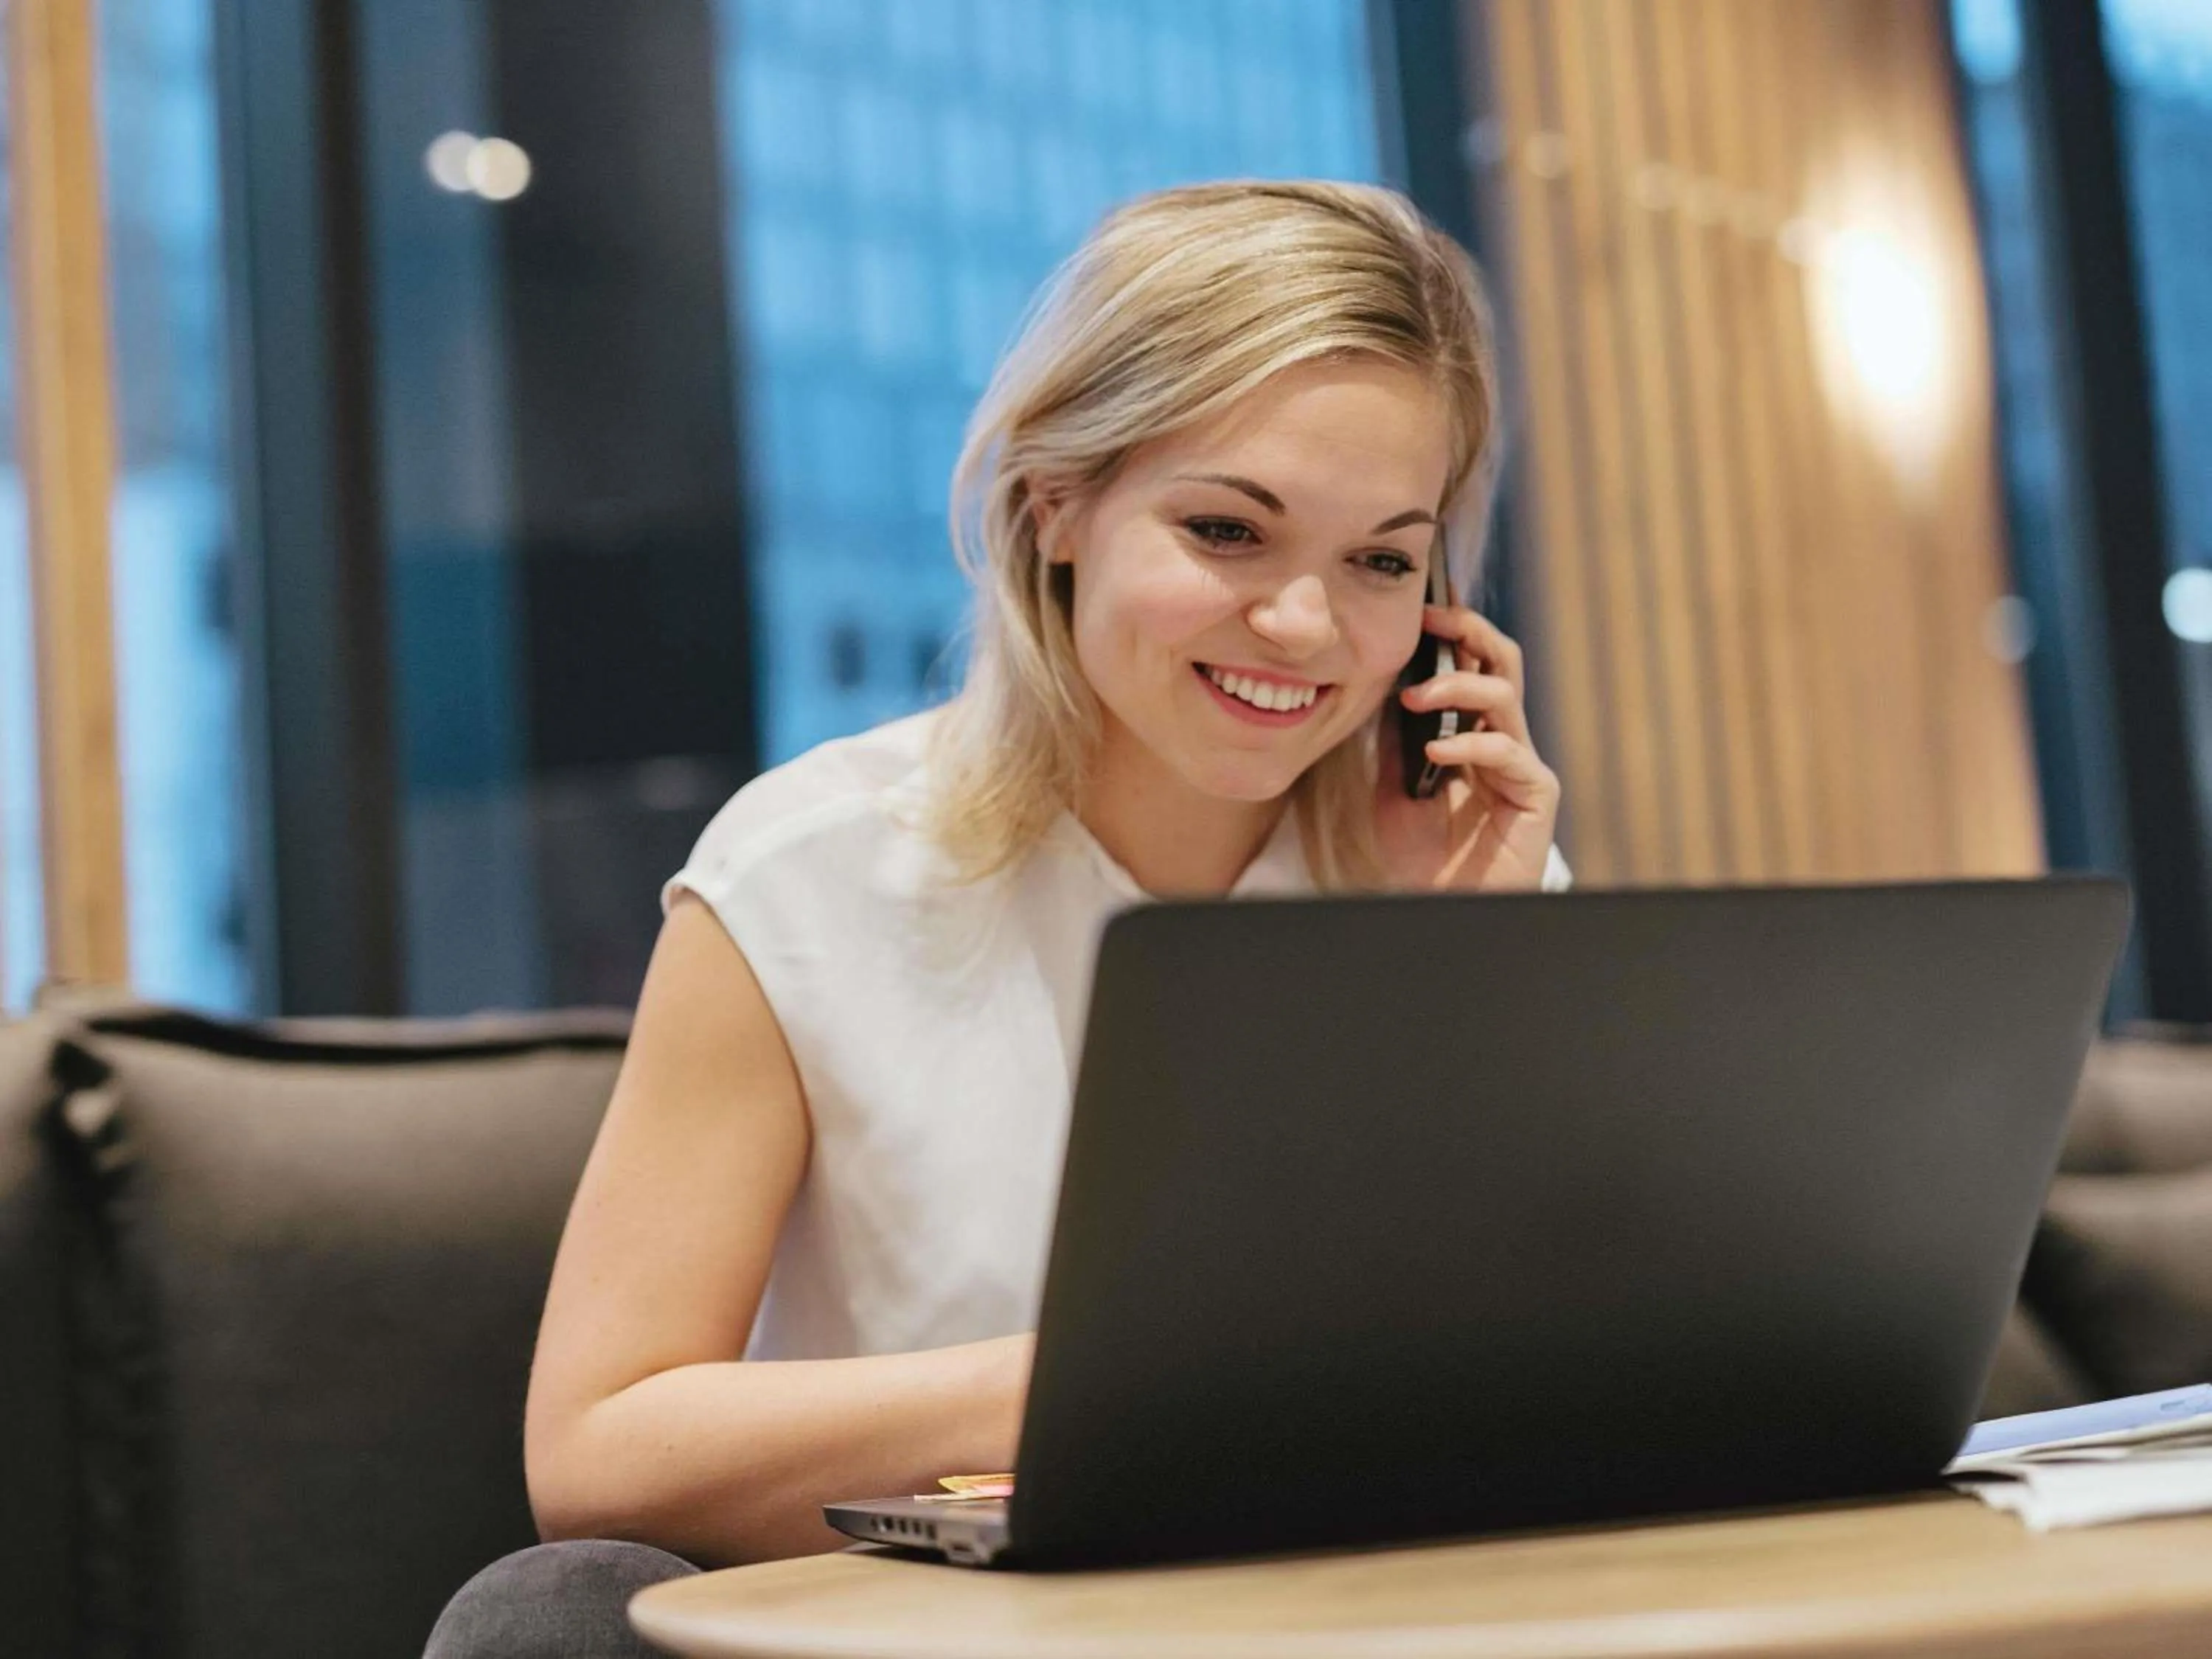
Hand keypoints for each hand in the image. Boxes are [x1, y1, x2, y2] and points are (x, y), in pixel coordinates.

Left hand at [1371, 604, 1560, 891]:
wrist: (1441, 907)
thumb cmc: (1421, 854)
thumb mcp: (1393, 786)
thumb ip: (1395, 738)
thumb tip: (1380, 683)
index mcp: (1471, 730)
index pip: (1471, 663)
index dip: (1452, 630)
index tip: (1417, 608)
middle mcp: (1501, 739)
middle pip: (1501, 661)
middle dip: (1469, 630)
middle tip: (1430, 621)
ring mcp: (1521, 763)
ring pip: (1503, 695)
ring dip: (1457, 685)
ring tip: (1415, 696)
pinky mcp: (1535, 793)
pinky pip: (1507, 750)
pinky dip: (1469, 743)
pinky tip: (1435, 750)